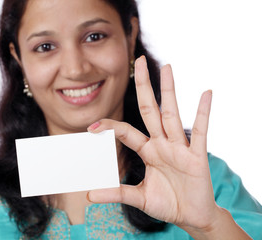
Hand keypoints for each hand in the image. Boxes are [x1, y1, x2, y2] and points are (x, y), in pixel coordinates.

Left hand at [87, 56, 217, 230]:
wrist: (192, 216)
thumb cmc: (167, 204)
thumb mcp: (138, 198)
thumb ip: (115, 193)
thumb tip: (88, 195)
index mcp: (148, 151)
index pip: (126, 132)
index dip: (110, 127)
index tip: (91, 126)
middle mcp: (162, 144)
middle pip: (150, 109)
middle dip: (144, 86)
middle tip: (139, 61)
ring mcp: (179, 147)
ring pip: (171, 114)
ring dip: (169, 91)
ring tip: (167, 67)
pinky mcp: (196, 156)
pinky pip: (200, 130)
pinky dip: (203, 112)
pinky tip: (205, 93)